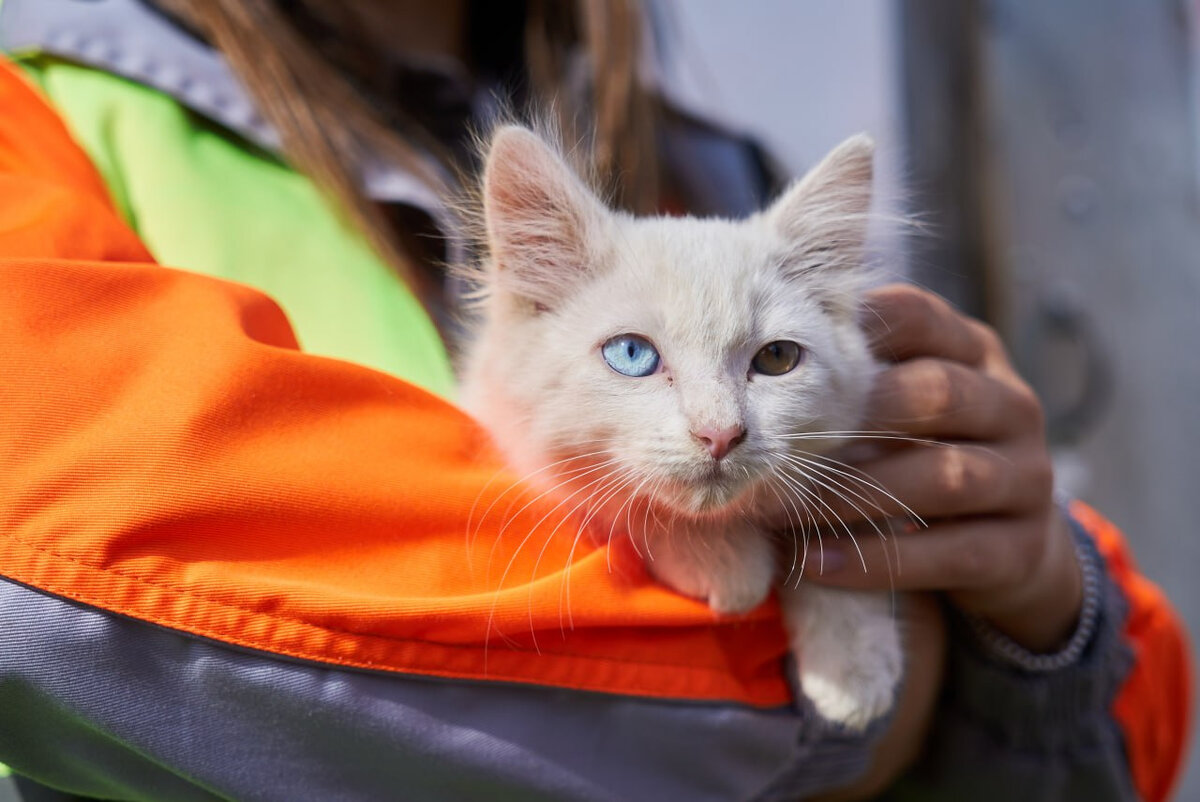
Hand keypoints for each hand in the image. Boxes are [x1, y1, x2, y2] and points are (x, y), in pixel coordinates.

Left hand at [802, 284, 1081, 651]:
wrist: (1011, 555)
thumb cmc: (923, 459)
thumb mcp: (900, 409)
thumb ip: (854, 381)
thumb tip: (752, 364)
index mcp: (975, 353)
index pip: (918, 316)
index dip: (854, 326)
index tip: (783, 349)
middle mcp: (1012, 405)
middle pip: (938, 393)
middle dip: (853, 416)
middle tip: (777, 441)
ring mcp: (1027, 478)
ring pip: (945, 477)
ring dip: (853, 495)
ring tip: (782, 510)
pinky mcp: (1021, 550)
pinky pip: (948, 554)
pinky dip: (876, 559)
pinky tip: (817, 562)